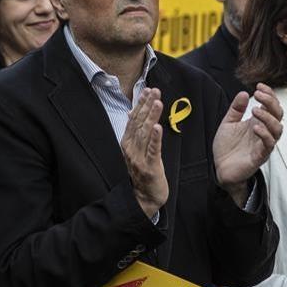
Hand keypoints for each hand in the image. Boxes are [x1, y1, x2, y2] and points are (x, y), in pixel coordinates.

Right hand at [121, 88, 168, 217]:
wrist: (144, 197)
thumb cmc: (142, 171)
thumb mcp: (136, 149)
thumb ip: (134, 131)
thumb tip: (132, 112)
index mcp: (127, 142)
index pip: (134, 119)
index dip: (140, 104)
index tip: (147, 90)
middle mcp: (131, 148)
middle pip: (139, 123)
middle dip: (147, 106)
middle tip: (154, 91)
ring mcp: (139, 158)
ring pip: (145, 133)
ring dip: (151, 117)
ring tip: (157, 102)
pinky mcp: (149, 167)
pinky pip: (153, 150)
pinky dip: (155, 138)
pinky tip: (158, 127)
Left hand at [213, 83, 283, 203]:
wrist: (220, 169)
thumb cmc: (226, 148)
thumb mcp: (228, 123)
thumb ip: (236, 109)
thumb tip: (243, 93)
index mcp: (257, 122)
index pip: (271, 106)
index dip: (269, 95)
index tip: (259, 86)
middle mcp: (263, 132)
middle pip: (278, 114)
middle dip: (271, 102)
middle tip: (258, 95)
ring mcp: (263, 144)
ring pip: (278, 129)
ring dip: (268, 117)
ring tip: (255, 110)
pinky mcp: (260, 156)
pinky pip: (269, 144)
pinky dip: (264, 134)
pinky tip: (254, 127)